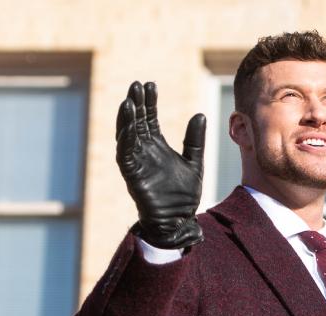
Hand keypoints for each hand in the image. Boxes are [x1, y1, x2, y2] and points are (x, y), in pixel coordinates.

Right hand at [115, 81, 205, 248]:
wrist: (180, 219)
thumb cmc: (184, 194)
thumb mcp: (194, 162)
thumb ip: (194, 140)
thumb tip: (200, 114)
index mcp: (157, 147)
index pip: (150, 119)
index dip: (149, 103)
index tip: (150, 85)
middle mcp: (144, 152)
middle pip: (137, 123)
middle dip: (136, 104)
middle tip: (136, 85)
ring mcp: (137, 163)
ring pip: (127, 137)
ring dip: (126, 119)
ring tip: (128, 102)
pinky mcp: (133, 177)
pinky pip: (125, 156)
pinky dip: (125, 141)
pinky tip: (127, 127)